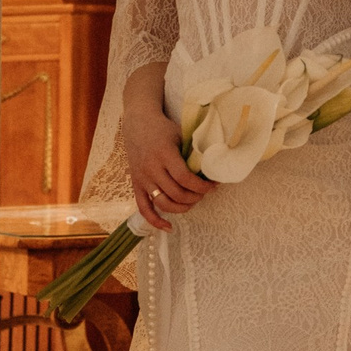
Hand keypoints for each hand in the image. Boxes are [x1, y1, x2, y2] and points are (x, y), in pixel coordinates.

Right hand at [124, 102, 211, 233]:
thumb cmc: (163, 129)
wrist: (138, 124)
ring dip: (181, 207)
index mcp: (164, 154)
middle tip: (205, 193)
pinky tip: (168, 227)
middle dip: (195, 197)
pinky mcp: (136, 185)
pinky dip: (155, 220)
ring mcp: (142, 179)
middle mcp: (151, 169)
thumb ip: (193, 151)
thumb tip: (214, 166)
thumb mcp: (180, 135)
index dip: (201, 186)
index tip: (213, 185)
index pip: (184, 178)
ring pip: (163, 203)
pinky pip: (143, 208)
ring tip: (193, 202)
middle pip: (176, 193)